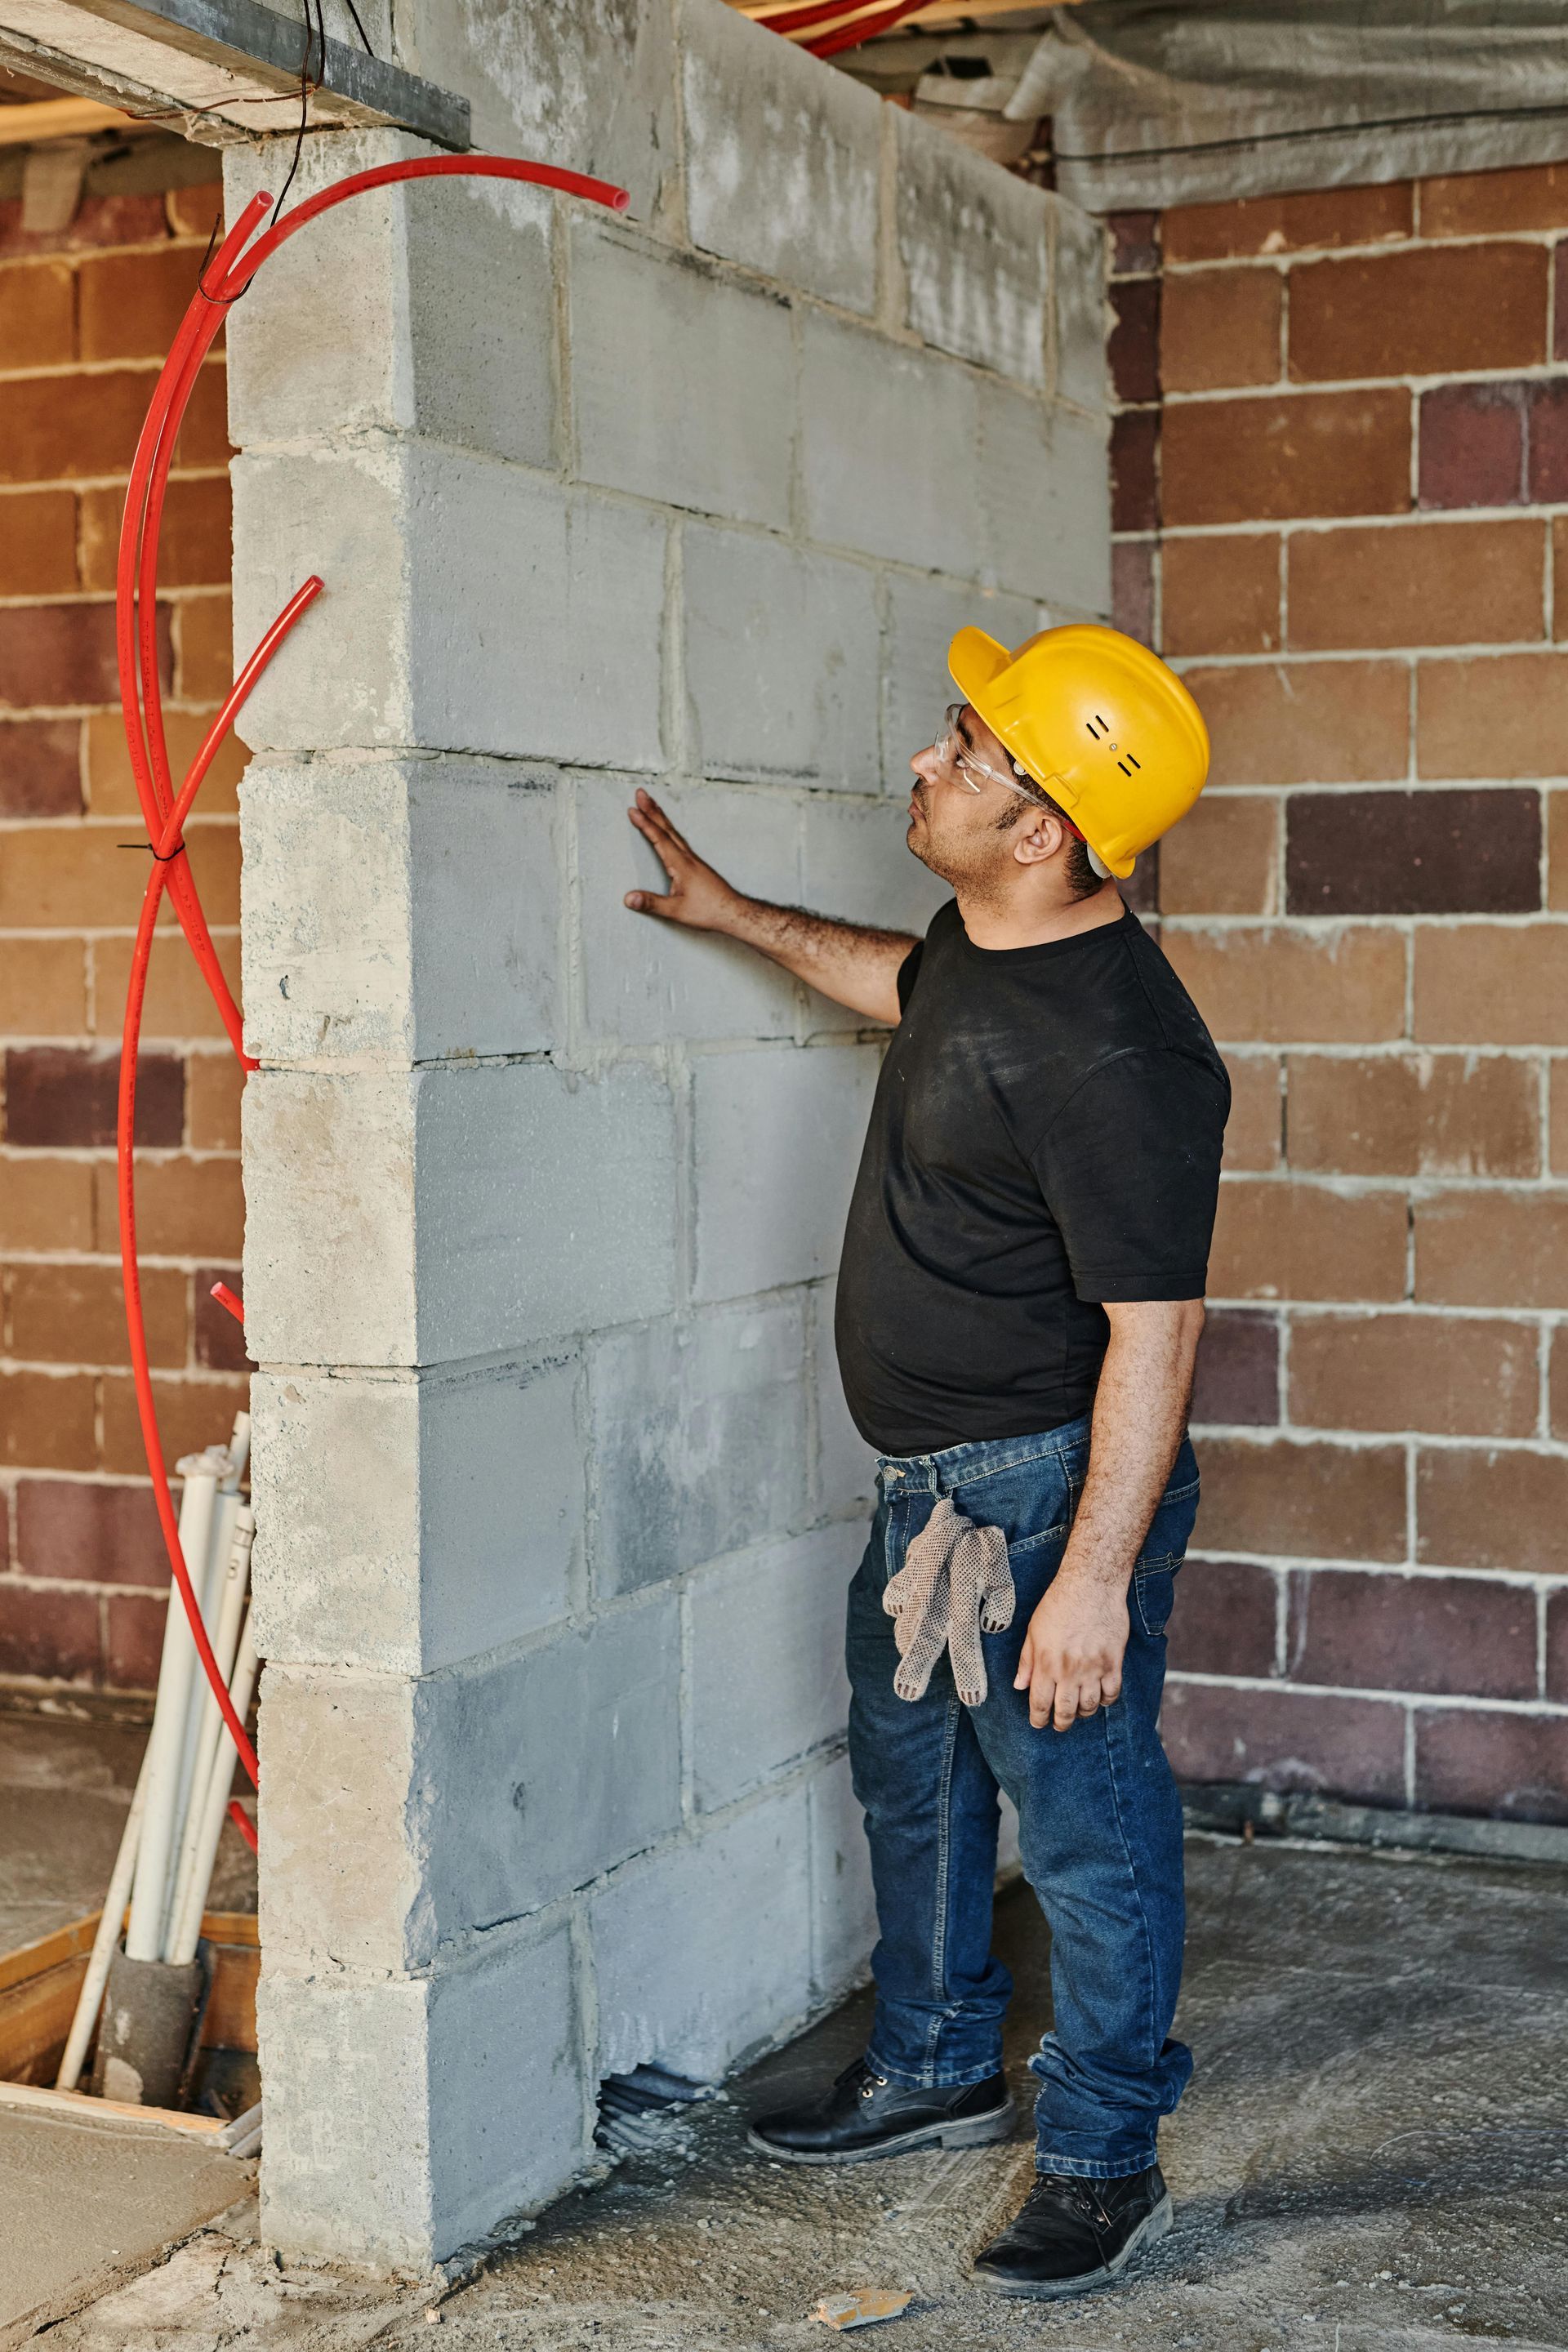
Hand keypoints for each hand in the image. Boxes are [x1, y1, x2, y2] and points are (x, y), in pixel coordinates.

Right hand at [625, 789, 741, 931]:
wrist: (734, 912)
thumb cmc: (709, 911)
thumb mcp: (677, 911)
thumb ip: (652, 904)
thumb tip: (629, 898)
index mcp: (681, 865)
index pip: (659, 839)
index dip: (645, 824)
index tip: (632, 810)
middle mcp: (688, 858)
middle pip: (667, 829)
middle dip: (652, 810)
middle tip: (641, 793)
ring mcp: (694, 860)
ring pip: (674, 833)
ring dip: (661, 817)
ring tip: (651, 805)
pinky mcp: (697, 866)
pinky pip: (679, 841)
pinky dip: (670, 830)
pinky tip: (668, 831)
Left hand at [1013, 1574, 1128, 1731]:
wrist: (1091, 1586)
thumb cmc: (1058, 1604)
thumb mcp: (1033, 1630)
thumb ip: (1026, 1661)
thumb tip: (1019, 1685)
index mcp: (1046, 1664)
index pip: (1040, 1704)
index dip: (1039, 1719)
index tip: (1039, 1724)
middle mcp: (1069, 1671)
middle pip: (1065, 1712)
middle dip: (1061, 1724)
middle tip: (1060, 1725)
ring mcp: (1093, 1668)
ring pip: (1089, 1707)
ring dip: (1082, 1714)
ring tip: (1078, 1711)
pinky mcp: (1114, 1662)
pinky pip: (1112, 1693)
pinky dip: (1105, 1701)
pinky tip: (1099, 1697)